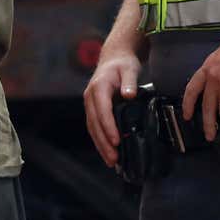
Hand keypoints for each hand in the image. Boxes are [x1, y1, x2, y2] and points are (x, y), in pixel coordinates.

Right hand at [84, 50, 142, 167]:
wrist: (113, 58)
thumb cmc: (123, 64)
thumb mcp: (129, 69)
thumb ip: (130, 82)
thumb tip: (128, 96)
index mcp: (99, 88)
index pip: (102, 111)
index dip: (108, 127)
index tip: (117, 141)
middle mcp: (90, 97)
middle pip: (94, 123)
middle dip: (103, 142)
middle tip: (114, 159)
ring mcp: (89, 104)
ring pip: (92, 128)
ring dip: (101, 145)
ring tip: (111, 161)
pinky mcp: (93, 109)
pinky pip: (94, 126)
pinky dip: (100, 140)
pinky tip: (108, 151)